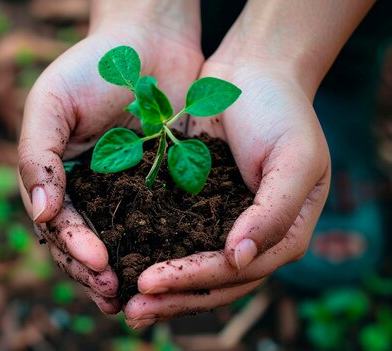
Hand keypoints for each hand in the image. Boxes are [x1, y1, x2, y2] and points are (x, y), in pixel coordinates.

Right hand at [18, 2, 203, 314]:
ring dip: (124, 273)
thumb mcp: (51, 103)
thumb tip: (40, 215)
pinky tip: (169, 269)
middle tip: (113, 292)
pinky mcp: (162, 187)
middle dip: (94, 272)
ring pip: (119, 244)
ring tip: (135, 297)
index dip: (73, 246)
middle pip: (84, 244)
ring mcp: (124, 192)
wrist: (149, 39)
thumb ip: (37, 155)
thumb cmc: (92, 66)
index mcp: (57, 177)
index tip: (97, 262)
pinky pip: (158, 225)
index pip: (57, 224)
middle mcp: (88, 191)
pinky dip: (158, 250)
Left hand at [122, 57, 331, 327]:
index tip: (150, 283)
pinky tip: (122, 261)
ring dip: (159, 288)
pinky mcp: (195, 205)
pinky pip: (172, 236)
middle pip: (211, 283)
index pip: (236, 272)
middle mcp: (251, 238)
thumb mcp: (294, 158)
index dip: (194, 281)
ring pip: (190, 267)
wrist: (253, 71)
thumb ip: (273, 213)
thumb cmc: (281, 111)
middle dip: (171, 298)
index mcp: (282, 235)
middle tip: (129, 312)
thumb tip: (239, 261)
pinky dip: (151, 252)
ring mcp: (222, 224)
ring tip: (120, 300)